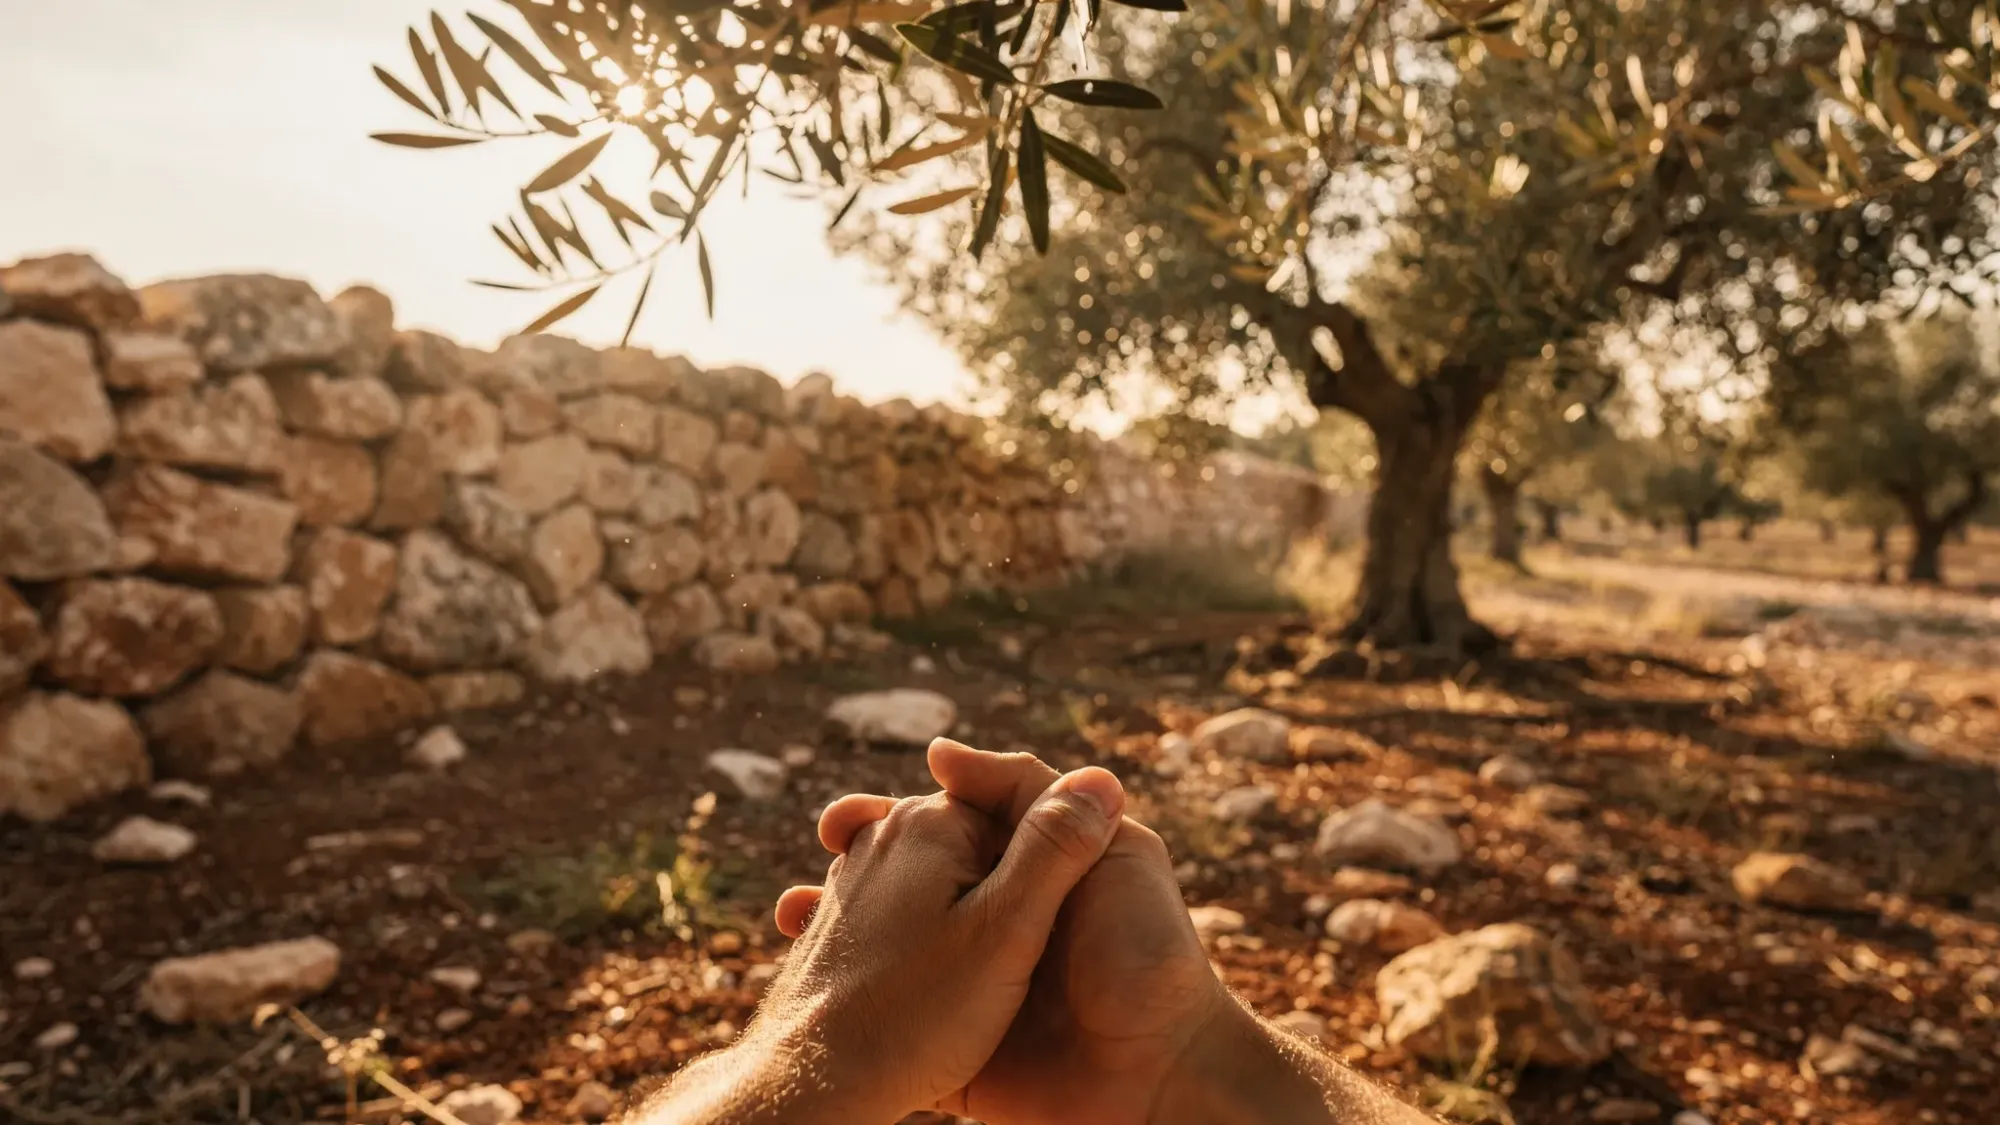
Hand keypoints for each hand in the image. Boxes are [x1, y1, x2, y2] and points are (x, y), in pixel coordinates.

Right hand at [789, 740, 1229, 1124]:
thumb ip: (1041, 801)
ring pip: (894, 951)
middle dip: (853, 869)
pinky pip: (895, 1025)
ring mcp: (977, 990)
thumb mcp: (1113, 853)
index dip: (899, 817)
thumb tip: (942, 752)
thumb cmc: (1149, 960)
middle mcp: (1002, 927)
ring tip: (792, 916)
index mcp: (1037, 877)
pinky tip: (808, 978)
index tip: (850, 814)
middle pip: (915, 885)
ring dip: (838, 930)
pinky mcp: (960, 1052)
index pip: (955, 828)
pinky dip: (850, 1003)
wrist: (1160, 1084)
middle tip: (816, 860)